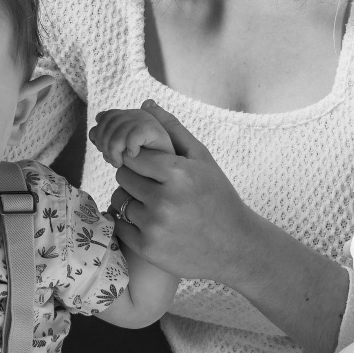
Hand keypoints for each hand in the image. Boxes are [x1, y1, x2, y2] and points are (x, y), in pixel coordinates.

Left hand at [91, 106, 175, 170]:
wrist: (170, 171)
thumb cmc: (146, 163)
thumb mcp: (124, 147)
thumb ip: (111, 133)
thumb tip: (98, 117)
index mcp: (133, 115)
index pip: (105, 116)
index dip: (100, 134)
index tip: (104, 150)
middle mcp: (141, 114)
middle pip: (108, 124)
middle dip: (105, 145)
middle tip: (113, 160)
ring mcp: (149, 121)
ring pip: (117, 134)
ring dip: (114, 153)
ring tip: (120, 163)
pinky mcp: (155, 130)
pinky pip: (131, 138)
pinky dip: (129, 150)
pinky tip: (134, 155)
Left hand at [107, 101, 258, 283]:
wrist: (234, 245)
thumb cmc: (218, 197)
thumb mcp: (203, 159)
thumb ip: (173, 130)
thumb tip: (146, 104)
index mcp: (178, 173)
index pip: (134, 155)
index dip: (142, 159)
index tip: (154, 167)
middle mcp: (164, 200)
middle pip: (123, 176)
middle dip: (136, 178)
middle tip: (156, 186)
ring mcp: (154, 226)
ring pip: (119, 200)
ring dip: (131, 200)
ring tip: (156, 205)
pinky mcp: (147, 248)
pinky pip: (120, 224)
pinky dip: (130, 222)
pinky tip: (152, 222)